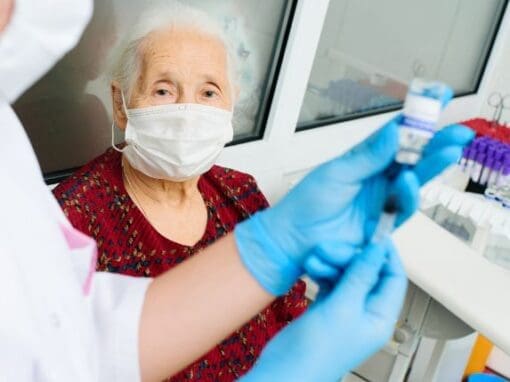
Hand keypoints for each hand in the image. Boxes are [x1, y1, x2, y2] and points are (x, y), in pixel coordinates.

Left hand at [234, 117, 473, 294]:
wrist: (295, 239)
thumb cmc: (307, 204)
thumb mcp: (336, 173)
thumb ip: (367, 157)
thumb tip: (394, 133)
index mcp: (364, 158)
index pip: (396, 133)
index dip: (417, 116)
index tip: (438, 98)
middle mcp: (377, 176)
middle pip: (413, 156)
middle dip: (437, 143)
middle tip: (458, 132)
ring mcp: (382, 199)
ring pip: (415, 178)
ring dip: (432, 165)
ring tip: (448, 150)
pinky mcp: (384, 222)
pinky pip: (403, 206)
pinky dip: (408, 192)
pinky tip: (408, 179)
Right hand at [240, 241, 406, 381]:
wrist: (286, 370)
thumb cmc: (317, 352)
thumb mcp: (343, 308)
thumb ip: (360, 276)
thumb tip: (376, 250)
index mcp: (380, 317)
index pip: (393, 277)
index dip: (386, 254)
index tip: (374, 233)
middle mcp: (365, 313)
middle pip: (368, 273)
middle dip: (352, 257)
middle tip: (335, 246)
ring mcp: (345, 310)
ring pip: (347, 275)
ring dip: (334, 263)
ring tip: (318, 257)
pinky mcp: (327, 308)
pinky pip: (331, 281)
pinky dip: (323, 271)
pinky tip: (313, 267)